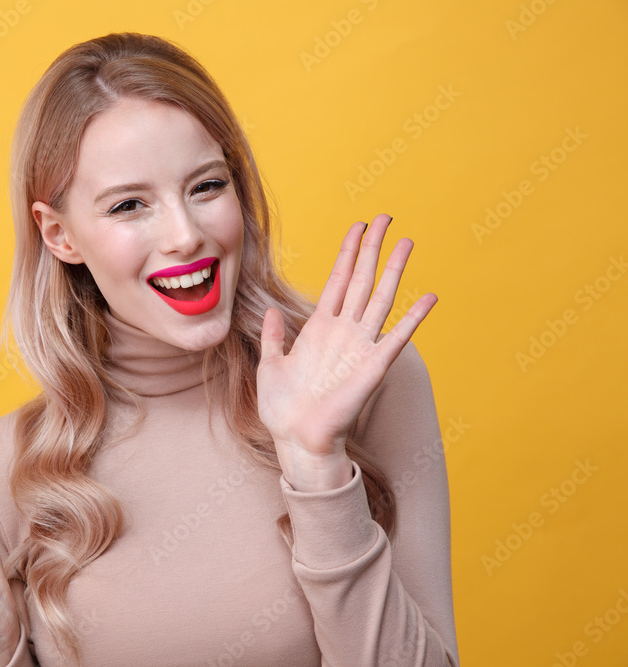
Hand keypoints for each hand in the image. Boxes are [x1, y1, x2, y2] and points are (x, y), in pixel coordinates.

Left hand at [257, 214, 436, 488]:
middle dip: (372, 247)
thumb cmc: (283, 409)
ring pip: (379, 298)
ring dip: (392, 270)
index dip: (348, 252)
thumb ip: (275, 336)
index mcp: (319, 328)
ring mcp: (359, 346)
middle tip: (386, 216)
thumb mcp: (271, 365)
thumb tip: (272, 310)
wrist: (295, 440)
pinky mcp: (372, 367)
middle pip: (361, 279)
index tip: (358, 225)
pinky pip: (396, 338)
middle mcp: (343, 332)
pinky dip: (413, 318)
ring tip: (406, 241)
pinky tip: (430, 297)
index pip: (338, 279)